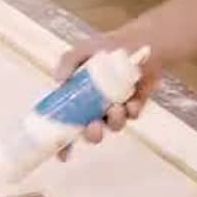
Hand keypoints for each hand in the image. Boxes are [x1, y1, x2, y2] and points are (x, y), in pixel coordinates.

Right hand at [51, 33, 162, 160]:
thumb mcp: (83, 50)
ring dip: (113, 122)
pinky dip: (131, 111)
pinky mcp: (134, 105)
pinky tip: (132, 103)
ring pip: (112, 125)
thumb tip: (58, 78)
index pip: (67, 124)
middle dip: (92, 134)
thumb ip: (68, 61)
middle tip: (94, 127)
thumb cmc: (106, 46)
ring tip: (116, 109)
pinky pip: (132, 116)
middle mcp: (95, 107)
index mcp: (78, 98)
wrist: (138, 41)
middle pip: (90, 131)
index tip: (63, 155)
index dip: (64, 142)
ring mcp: (115, 108)